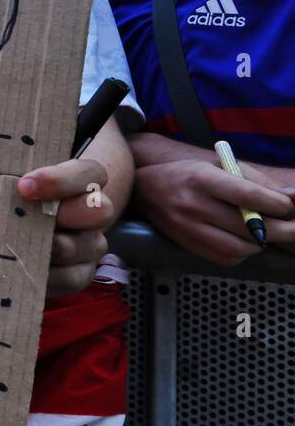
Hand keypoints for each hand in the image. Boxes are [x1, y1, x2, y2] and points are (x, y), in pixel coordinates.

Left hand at [18, 159, 113, 296]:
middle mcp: (93, 212)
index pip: (90, 172)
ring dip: (52, 247)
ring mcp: (91, 244)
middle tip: (30, 219)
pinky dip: (47, 276)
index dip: (60, 180)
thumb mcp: (15, 183)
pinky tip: (23, 269)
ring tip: (20, 246)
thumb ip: (9, 178)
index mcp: (81, 181)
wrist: (25, 230)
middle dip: (65, 213)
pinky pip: (72, 278)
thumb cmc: (17, 198)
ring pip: (88, 246)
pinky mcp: (81, 273)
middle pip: (100, 209)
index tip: (24, 186)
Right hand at [133, 159, 294, 264]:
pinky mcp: (187, 245)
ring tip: (266, 234)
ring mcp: (188, 228)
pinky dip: (243, 253)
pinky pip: (225, 258)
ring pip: (239, 248)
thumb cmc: (188, 175)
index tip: (289, 207)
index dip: (276, 204)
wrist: (145, 192)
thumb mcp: (219, 166)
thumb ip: (256, 182)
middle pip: (248, 226)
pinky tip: (244, 241)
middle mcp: (192, 205)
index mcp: (202, 179)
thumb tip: (292, 197)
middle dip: (281, 230)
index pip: (247, 195)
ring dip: (261, 243)